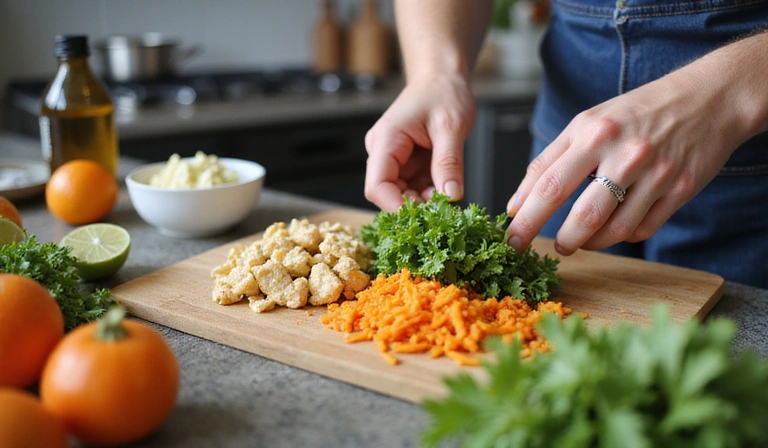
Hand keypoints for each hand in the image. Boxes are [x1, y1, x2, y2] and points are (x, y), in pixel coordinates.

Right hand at [364, 74, 475, 210]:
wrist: (443, 78)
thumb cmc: (444, 93)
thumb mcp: (451, 126)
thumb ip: (449, 162)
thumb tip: (451, 196)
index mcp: (386, 140)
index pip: (377, 186)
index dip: (396, 207)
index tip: (424, 219)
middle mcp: (383, 151)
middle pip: (388, 194)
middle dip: (414, 207)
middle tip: (444, 212)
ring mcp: (394, 159)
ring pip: (402, 194)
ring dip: (424, 202)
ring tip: (449, 199)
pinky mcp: (406, 164)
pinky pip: (413, 187)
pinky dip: (430, 194)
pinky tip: (447, 192)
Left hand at [505, 72, 747, 254]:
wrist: (709, 98)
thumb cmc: (636, 113)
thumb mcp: (588, 123)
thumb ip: (550, 160)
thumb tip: (516, 204)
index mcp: (593, 132)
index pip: (548, 183)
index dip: (526, 217)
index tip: (511, 237)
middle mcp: (625, 153)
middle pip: (583, 214)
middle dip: (559, 240)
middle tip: (549, 249)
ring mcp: (656, 173)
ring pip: (614, 230)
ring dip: (589, 243)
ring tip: (577, 241)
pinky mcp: (681, 190)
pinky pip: (642, 229)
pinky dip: (621, 236)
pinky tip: (613, 228)